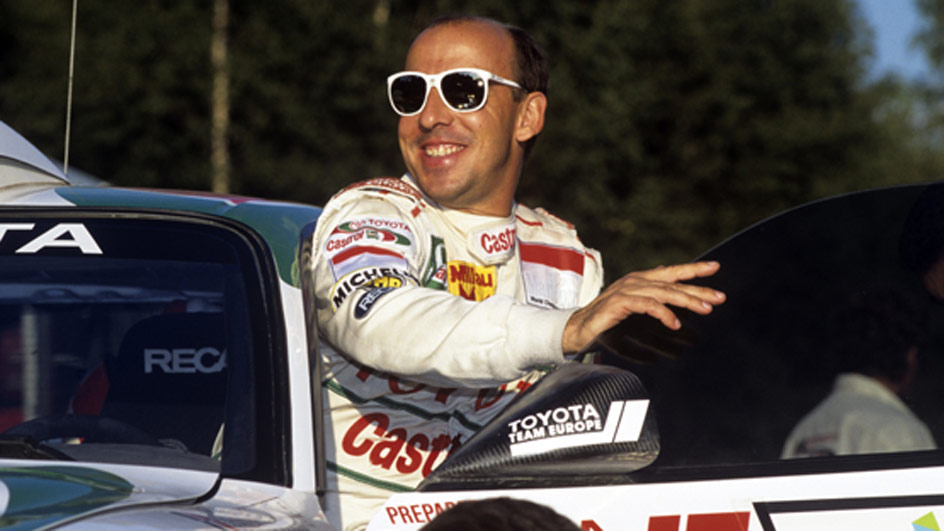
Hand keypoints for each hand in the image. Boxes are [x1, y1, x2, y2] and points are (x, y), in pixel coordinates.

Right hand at [562, 261, 725, 353]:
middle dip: (698, 289)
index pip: (671, 271)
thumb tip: (672, 295)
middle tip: (720, 297)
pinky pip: (648, 305)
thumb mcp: (634, 309)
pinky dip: (664, 313)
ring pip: (664, 292)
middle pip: (673, 282)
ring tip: (706, 310)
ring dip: (687, 301)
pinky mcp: (620, 302)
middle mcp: (635, 281)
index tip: (715, 267)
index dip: (693, 269)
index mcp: (640, 280)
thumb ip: (652, 300)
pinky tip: (676, 324)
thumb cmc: (606, 322)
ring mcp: (627, 290)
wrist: (578, 330)